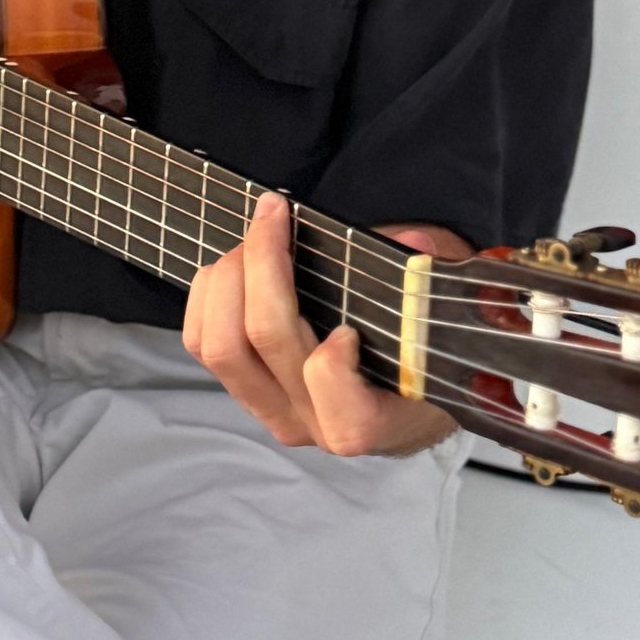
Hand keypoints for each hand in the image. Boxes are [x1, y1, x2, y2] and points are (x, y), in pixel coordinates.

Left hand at [183, 192, 471, 456]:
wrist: (404, 408)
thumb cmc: (420, 358)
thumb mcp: (439, 323)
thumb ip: (427, 285)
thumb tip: (413, 245)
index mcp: (371, 419)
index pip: (339, 405)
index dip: (333, 362)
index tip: (348, 326)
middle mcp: (313, 422)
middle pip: (263, 342)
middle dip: (261, 264)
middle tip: (273, 218)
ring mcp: (273, 410)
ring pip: (219, 348)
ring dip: (227, 279)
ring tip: (251, 240)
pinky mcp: (245, 395)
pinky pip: (201, 347)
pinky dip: (206, 297)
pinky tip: (231, 266)